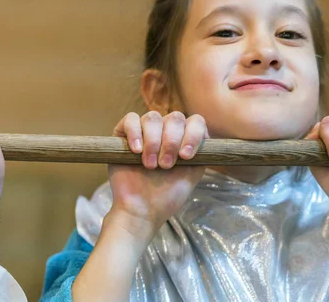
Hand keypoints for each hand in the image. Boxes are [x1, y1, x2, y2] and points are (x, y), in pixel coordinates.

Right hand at [106, 111, 207, 240]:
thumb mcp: (192, 173)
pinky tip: (137, 150)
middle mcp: (166, 131)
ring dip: (154, 141)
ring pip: (153, 117)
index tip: (186, 156)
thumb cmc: (167, 195)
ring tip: (150, 165)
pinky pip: (130, 119)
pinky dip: (135, 132)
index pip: (196, 121)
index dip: (193, 135)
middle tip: (166, 165)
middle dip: (172, 141)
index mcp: (185, 139)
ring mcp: (145, 131)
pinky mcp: (123, 135)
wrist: (141, 210)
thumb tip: (205, 136)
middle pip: (175, 117)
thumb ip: (201, 153)